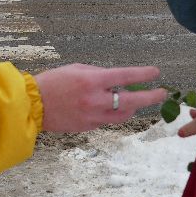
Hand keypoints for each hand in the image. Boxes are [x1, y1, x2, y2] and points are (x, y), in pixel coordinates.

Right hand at [33, 64, 167, 132]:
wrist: (33, 105)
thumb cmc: (54, 82)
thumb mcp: (77, 69)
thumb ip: (99, 75)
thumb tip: (117, 81)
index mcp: (92, 81)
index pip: (125, 76)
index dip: (143, 74)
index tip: (156, 73)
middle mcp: (95, 100)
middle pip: (132, 101)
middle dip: (150, 97)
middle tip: (162, 93)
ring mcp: (92, 116)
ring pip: (123, 115)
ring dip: (132, 107)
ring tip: (135, 100)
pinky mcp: (88, 127)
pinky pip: (108, 121)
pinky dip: (114, 113)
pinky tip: (111, 107)